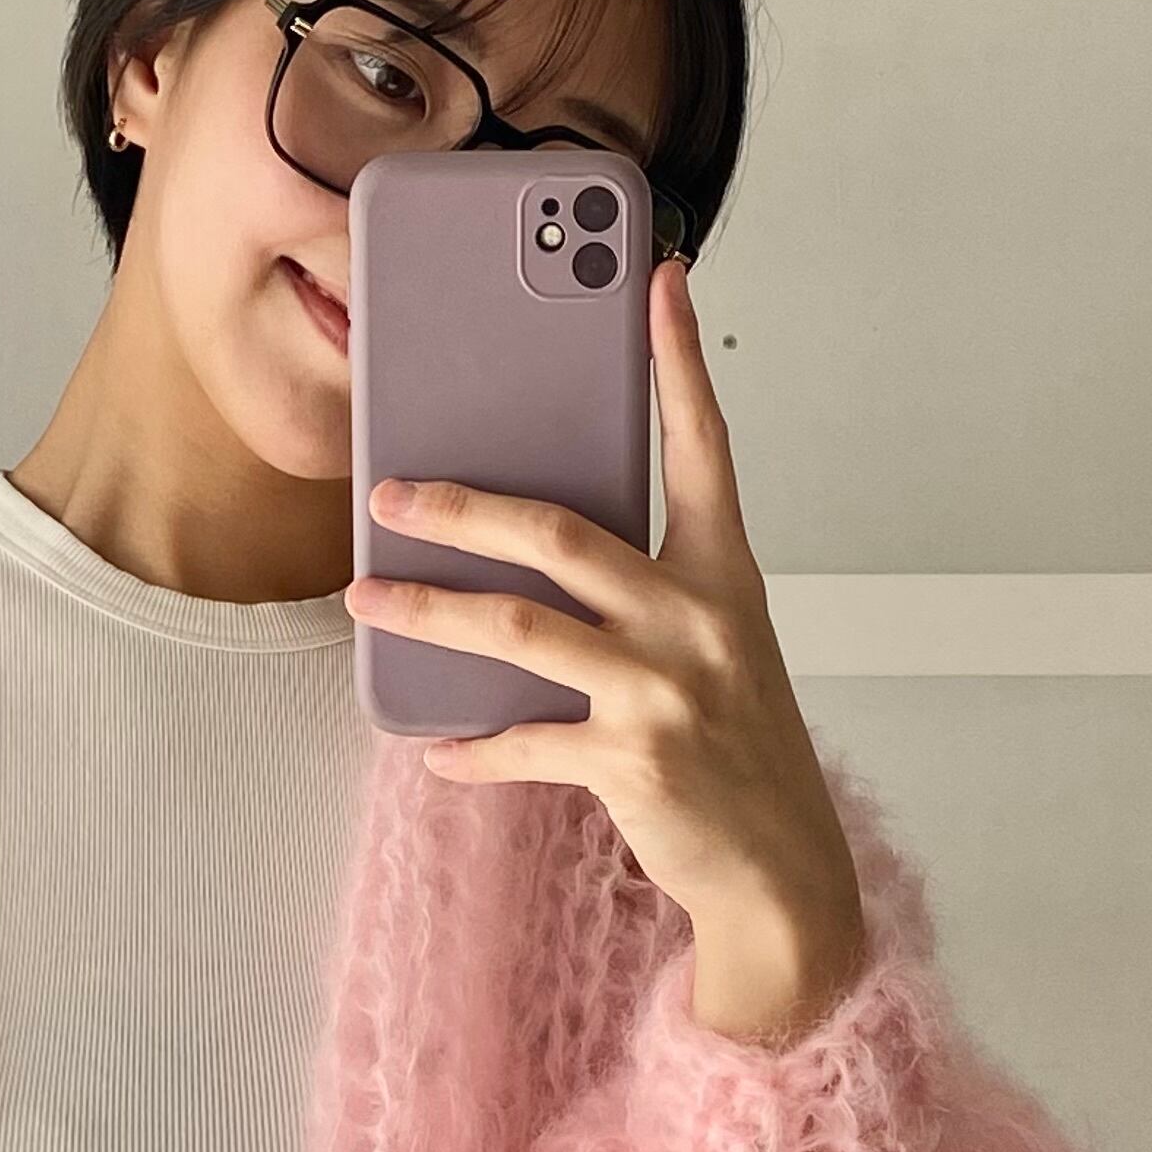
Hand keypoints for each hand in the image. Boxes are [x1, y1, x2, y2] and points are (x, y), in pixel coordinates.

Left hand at [340, 255, 867, 1043]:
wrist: (786, 874)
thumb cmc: (736, 743)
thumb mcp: (715, 646)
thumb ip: (644, 587)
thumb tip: (528, 540)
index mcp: (727, 575)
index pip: (703, 446)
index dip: (680, 360)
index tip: (658, 278)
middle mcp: (700, 620)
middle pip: (561, 533)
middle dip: (462, 506)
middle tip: (390, 492)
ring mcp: (666, 691)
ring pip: (517, 629)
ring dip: (427, 610)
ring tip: (365, 597)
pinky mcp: (633, 761)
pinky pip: (523, 741)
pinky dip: (471, 746)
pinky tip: (433, 745)